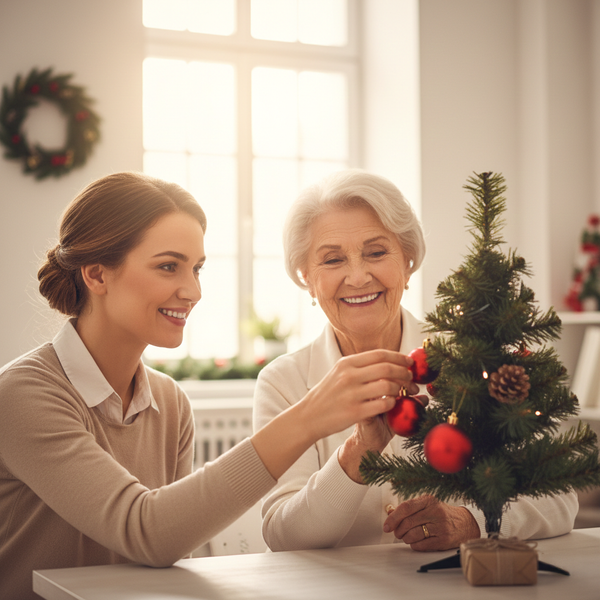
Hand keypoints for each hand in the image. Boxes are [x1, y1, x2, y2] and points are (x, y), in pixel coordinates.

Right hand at [252, 349, 413, 480]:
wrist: (308, 416)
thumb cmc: (328, 394)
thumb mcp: (339, 373)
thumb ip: (360, 365)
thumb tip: (388, 360)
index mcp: (347, 363)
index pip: (380, 354)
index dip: (399, 357)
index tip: (410, 363)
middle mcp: (349, 376)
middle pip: (387, 368)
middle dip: (405, 373)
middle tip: (412, 380)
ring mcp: (352, 394)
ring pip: (388, 385)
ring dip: (402, 389)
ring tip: (407, 393)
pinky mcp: (355, 412)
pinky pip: (383, 404)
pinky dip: (393, 402)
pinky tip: (393, 404)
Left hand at [383, 495, 479, 550]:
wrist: (465, 524)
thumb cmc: (441, 514)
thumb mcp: (427, 505)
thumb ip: (409, 508)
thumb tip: (389, 512)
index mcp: (429, 501)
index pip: (406, 508)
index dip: (393, 518)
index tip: (386, 525)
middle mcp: (435, 512)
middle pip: (407, 523)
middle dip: (398, 530)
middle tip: (396, 532)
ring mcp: (440, 527)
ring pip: (413, 535)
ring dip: (405, 538)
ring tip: (407, 537)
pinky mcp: (443, 541)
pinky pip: (421, 545)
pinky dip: (414, 545)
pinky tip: (416, 541)